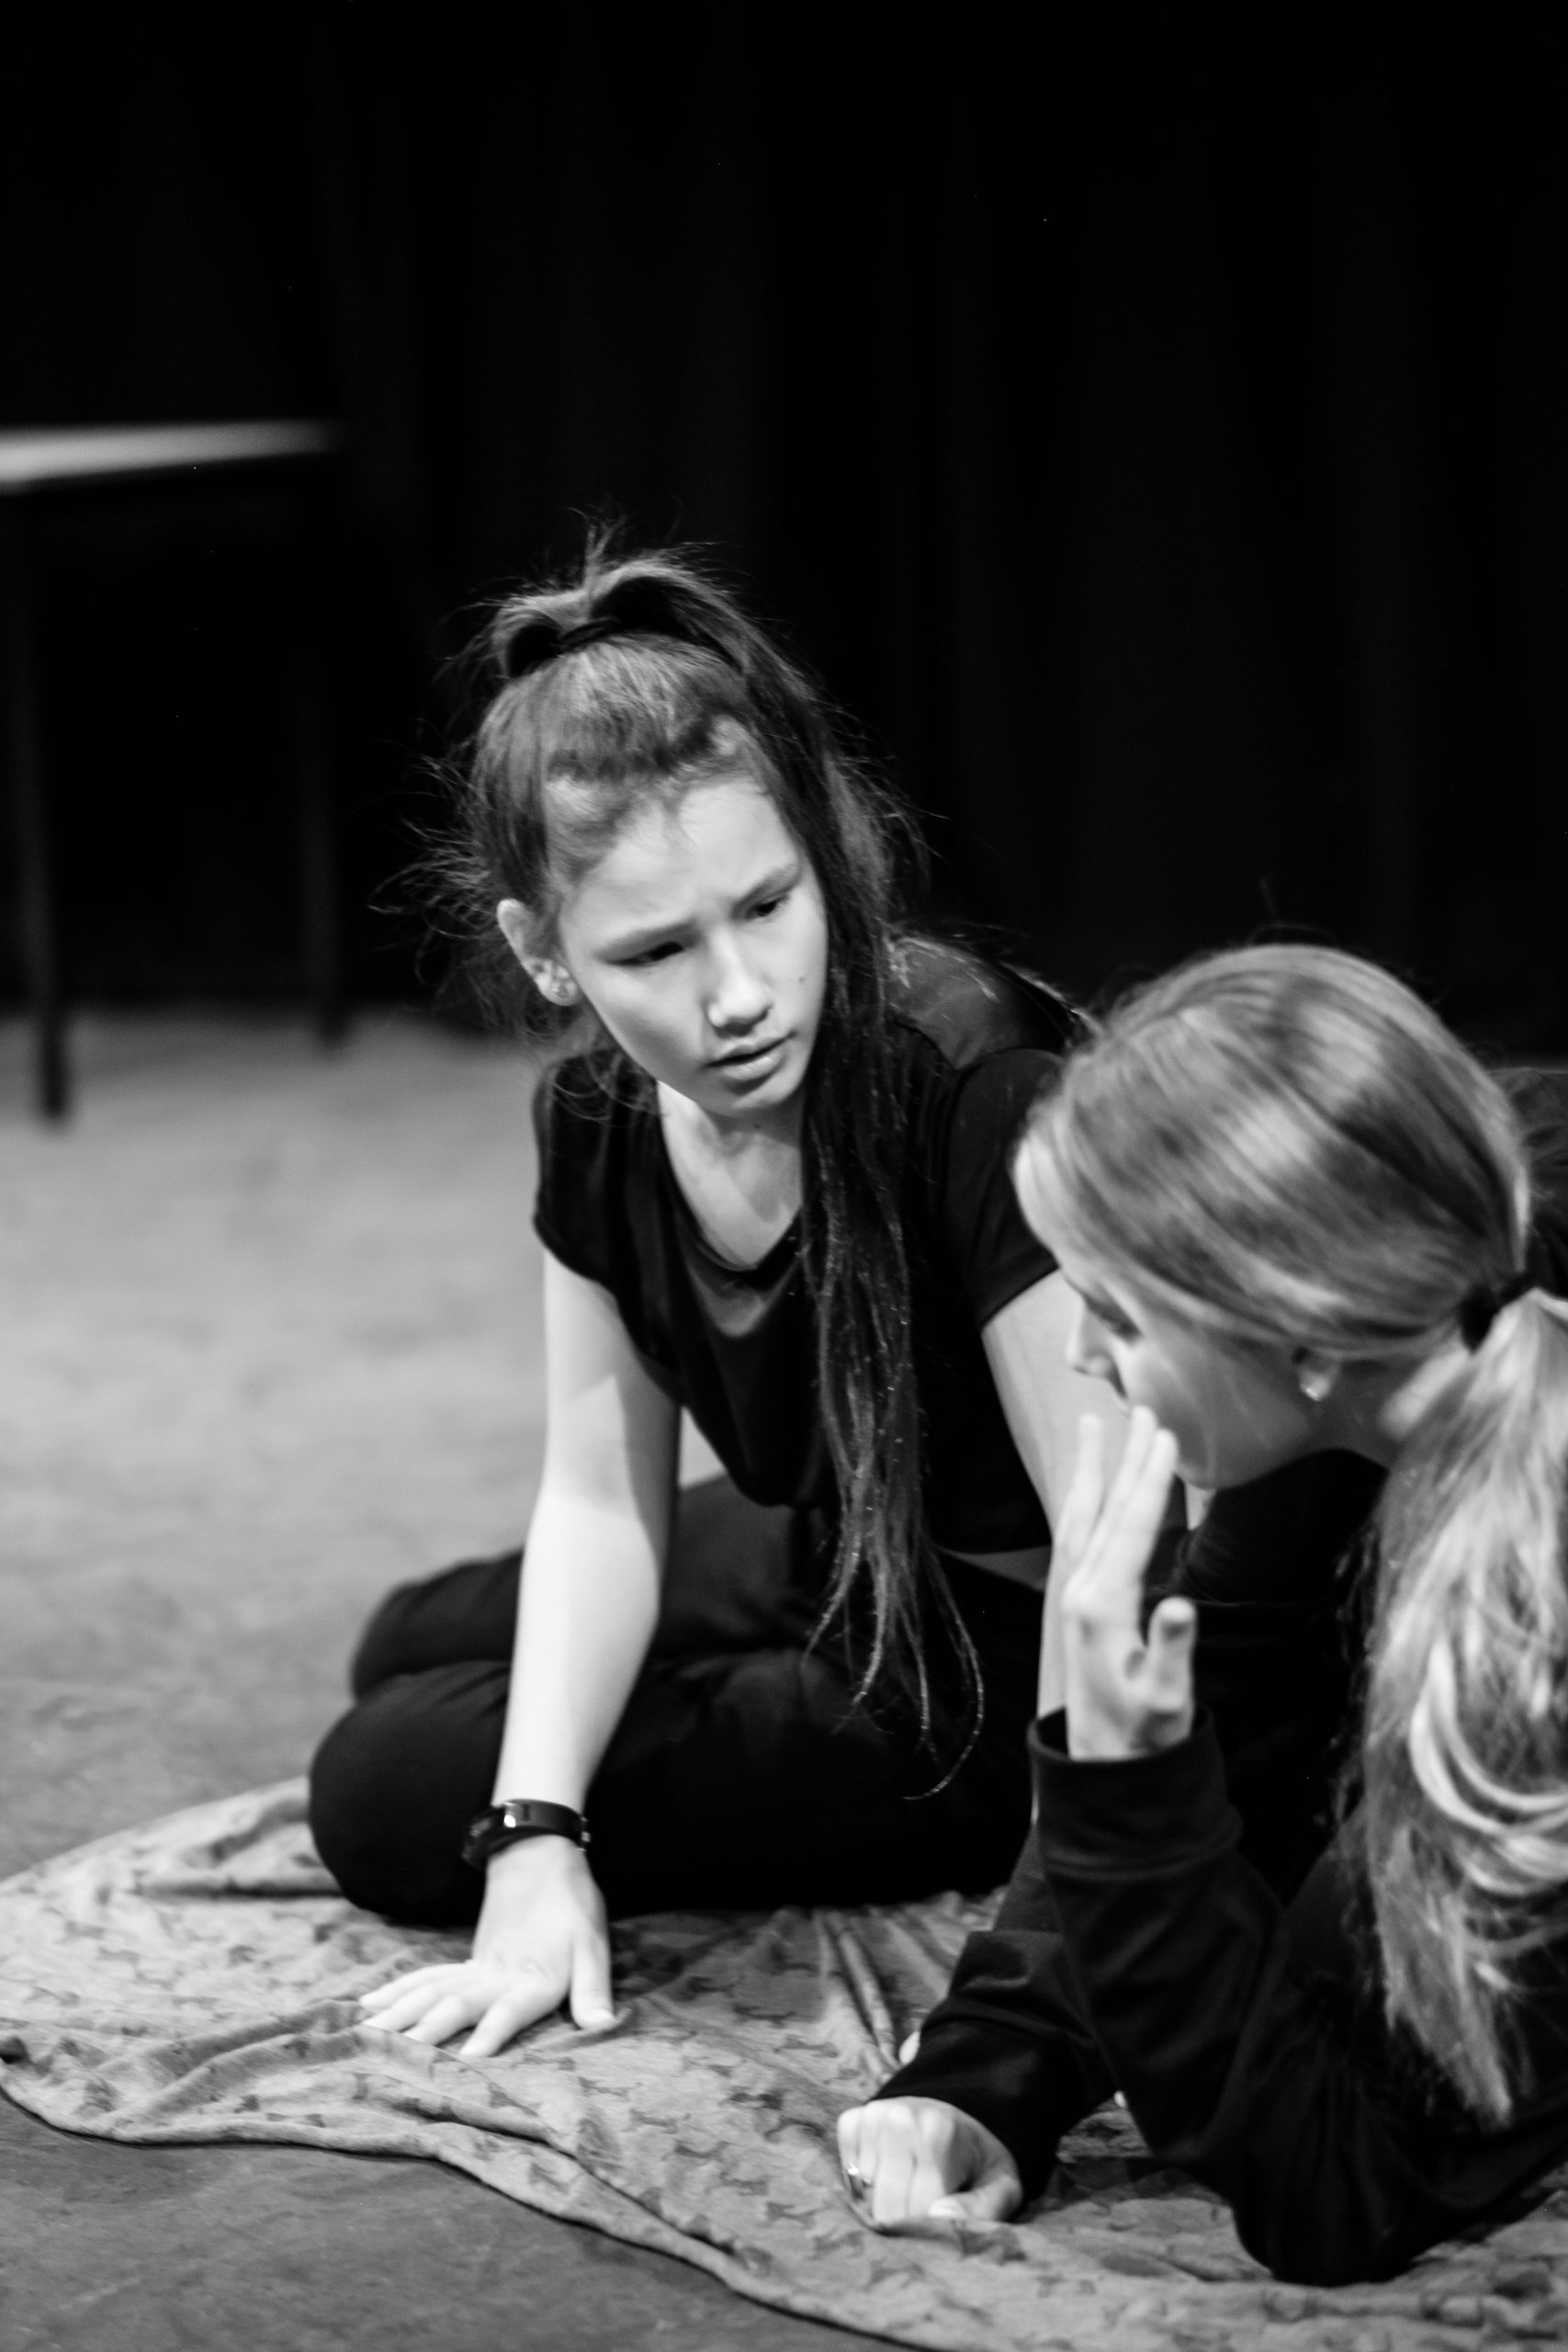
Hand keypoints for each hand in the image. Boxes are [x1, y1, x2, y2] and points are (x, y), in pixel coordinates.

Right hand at [357, 1835, 614, 2057]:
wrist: (539, 1854)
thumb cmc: (572, 1904)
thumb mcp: (593, 1945)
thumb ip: (593, 1988)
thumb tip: (603, 2025)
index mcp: (531, 1978)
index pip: (510, 2010)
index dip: (492, 2033)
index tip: (467, 2057)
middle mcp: (496, 1976)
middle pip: (456, 2005)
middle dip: (425, 2033)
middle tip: (392, 2058)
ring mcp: (474, 1967)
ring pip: (430, 1992)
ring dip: (399, 2015)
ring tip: (366, 2039)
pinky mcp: (464, 1962)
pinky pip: (424, 1978)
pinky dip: (397, 1992)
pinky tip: (368, 2005)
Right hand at [836, 2098, 1021, 2227]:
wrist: (957, 2115)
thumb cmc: (979, 2162)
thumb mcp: (1002, 2187)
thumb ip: (982, 2209)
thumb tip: (937, 2216)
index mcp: (939, 2133)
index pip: (919, 2209)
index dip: (931, 2230)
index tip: (944, 2226)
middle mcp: (900, 2119)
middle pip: (886, 2206)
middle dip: (904, 2224)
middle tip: (926, 2214)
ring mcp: (872, 2117)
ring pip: (864, 2197)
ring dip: (883, 2207)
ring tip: (910, 2192)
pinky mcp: (852, 2121)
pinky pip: (847, 2177)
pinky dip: (864, 2188)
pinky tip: (888, 2177)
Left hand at [1057, 1406, 1194, 1759]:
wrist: (1102, 1767)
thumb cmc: (1142, 1736)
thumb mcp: (1165, 1700)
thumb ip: (1172, 1652)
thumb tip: (1179, 1605)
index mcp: (1103, 1606)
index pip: (1132, 1529)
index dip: (1150, 1481)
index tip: (1163, 1435)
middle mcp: (1080, 1592)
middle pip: (1104, 1510)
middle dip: (1122, 1459)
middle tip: (1139, 1409)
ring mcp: (1071, 1596)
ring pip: (1080, 1517)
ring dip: (1090, 1470)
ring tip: (1093, 1426)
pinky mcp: (1072, 1604)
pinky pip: (1074, 1536)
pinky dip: (1080, 1501)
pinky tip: (1086, 1487)